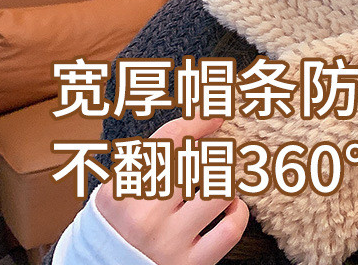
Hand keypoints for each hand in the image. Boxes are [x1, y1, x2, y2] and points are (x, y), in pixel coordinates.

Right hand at [96, 115, 249, 264]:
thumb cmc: (119, 224)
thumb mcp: (119, 187)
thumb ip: (151, 157)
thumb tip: (202, 126)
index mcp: (122, 191)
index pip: (170, 140)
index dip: (198, 121)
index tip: (214, 115)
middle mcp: (144, 216)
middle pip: (197, 162)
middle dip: (211, 154)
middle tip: (212, 157)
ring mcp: (168, 242)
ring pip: (219, 191)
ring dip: (224, 181)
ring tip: (216, 183)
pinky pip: (230, 229)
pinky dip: (238, 212)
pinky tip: (230, 208)